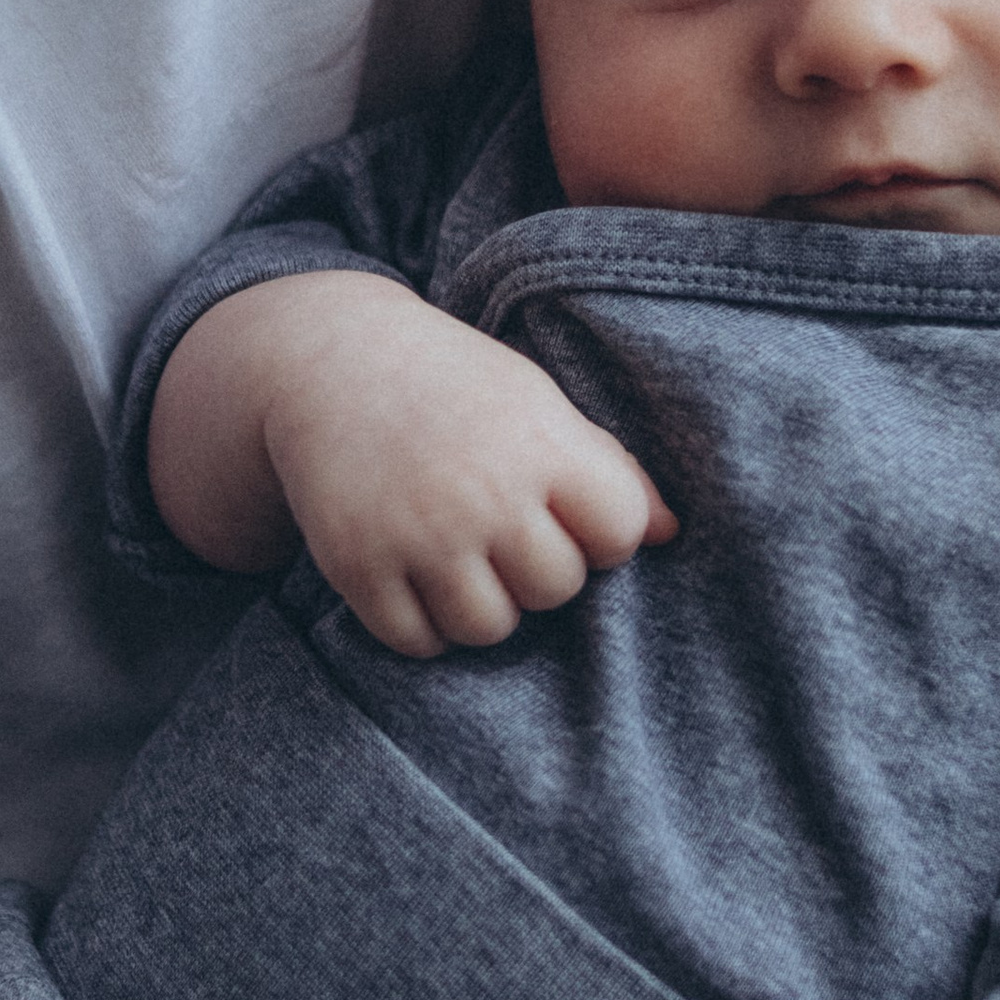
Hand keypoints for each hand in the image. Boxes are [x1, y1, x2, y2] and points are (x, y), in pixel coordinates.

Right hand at [152, 271, 673, 657]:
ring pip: (490, 627)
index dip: (599, 531)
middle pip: (556, 587)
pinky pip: (418, 641)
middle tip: (500, 527)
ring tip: (462, 557)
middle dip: (537, 568)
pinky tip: (417, 576)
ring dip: (483, 604)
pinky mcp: (359, 566)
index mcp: (540, 443)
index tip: (564, 508)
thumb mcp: (537, 403)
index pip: (617, 534)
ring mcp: (418, 534)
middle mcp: (483, 493)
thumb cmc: (454, 385)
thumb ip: (606, 467)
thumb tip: (669, 534)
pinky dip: (423, 624)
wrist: (330, 359)